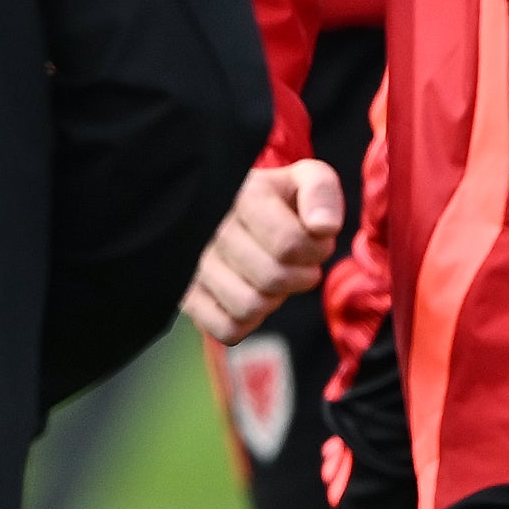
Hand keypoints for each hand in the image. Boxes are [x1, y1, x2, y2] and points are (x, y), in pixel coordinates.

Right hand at [186, 156, 343, 346]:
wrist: (226, 209)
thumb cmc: (275, 199)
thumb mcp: (304, 179)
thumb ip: (322, 193)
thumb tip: (323, 228)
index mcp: (242, 195)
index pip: (289, 243)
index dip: (316, 251)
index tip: (316, 242)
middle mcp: (209, 228)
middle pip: (272, 278)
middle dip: (299, 276)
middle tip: (297, 263)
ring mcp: (191, 264)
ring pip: (248, 307)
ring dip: (273, 300)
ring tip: (272, 278)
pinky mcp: (184, 295)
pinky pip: (226, 329)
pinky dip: (247, 322)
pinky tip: (250, 296)